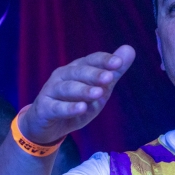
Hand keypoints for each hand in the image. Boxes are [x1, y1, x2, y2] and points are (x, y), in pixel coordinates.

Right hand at [19, 46, 135, 144]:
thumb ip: (113, 73)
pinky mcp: (44, 108)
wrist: (45, 125)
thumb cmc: (74, 104)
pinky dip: (69, 108)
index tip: (118, 63)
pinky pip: (57, 107)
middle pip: (78, 72)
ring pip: (67, 88)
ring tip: (98, 94)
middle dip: (94, 74)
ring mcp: (51, 91)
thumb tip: (129, 48)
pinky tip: (81, 108)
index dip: (103, 61)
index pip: (91, 60)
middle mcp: (63, 76)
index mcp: (77, 69)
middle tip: (109, 78)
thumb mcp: (97, 90)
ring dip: (83, 90)